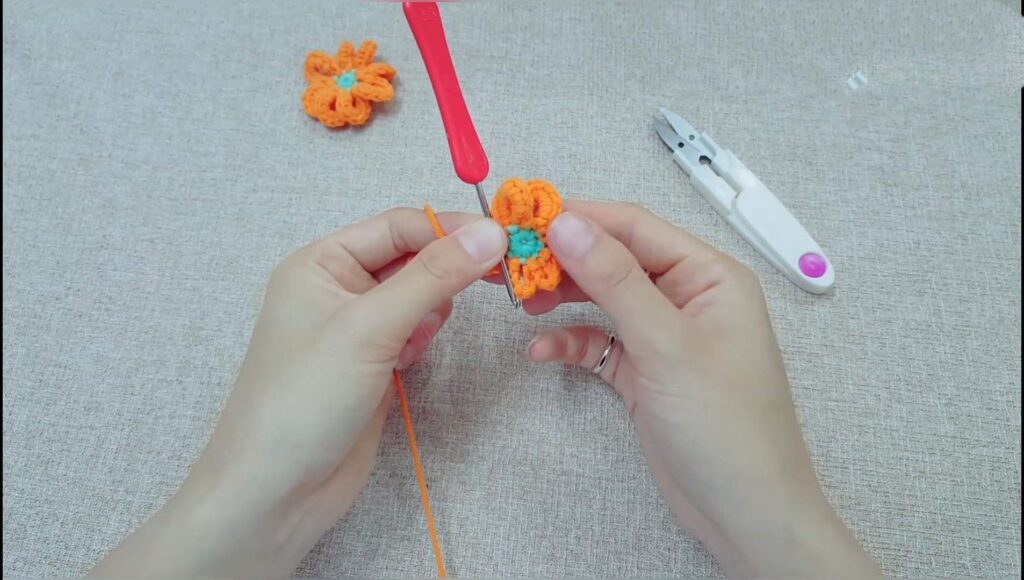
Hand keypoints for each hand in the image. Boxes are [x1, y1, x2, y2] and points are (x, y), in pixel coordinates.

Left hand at [92, 209, 506, 577]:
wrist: (277, 491)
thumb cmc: (303, 400)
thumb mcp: (370, 327)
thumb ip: (432, 277)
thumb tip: (491, 233)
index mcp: (320, 263)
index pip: (398, 226)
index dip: (451, 230)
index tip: (504, 239)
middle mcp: (336, 288)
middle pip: (412, 257)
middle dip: (448, 269)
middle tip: (497, 279)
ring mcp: (355, 329)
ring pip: (418, 296)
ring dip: (433, 309)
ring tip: (417, 341)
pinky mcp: (373, 364)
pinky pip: (414, 332)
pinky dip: (423, 339)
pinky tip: (409, 363)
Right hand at [522, 201, 880, 577]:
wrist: (746, 514)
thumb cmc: (727, 427)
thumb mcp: (667, 345)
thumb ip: (614, 280)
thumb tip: (566, 223)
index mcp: (710, 276)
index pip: (635, 227)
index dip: (579, 217)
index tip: (523, 218)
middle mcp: (688, 298)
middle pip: (614, 259)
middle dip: (564, 260)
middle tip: (511, 264)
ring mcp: (664, 336)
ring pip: (603, 299)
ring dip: (562, 298)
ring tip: (521, 303)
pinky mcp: (645, 373)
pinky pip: (600, 342)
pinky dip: (570, 343)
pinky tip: (543, 352)